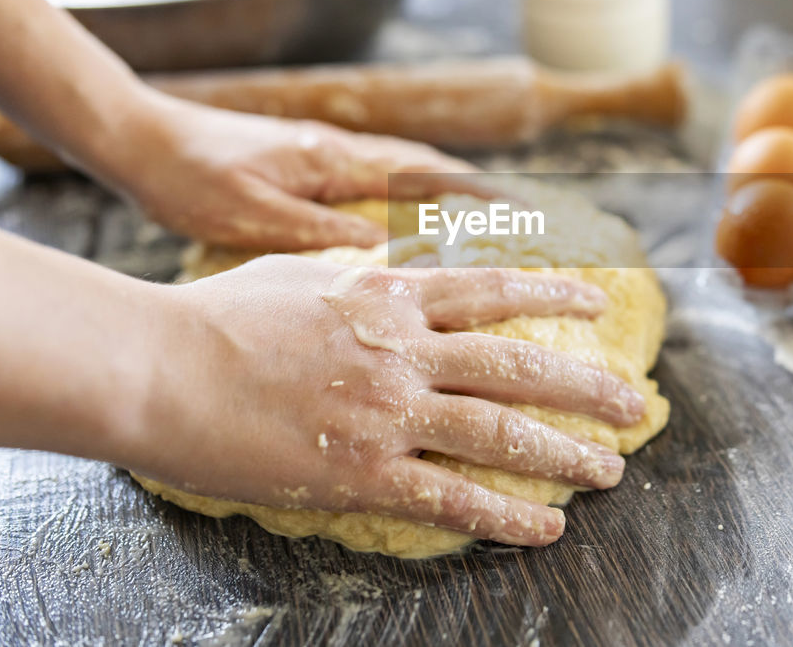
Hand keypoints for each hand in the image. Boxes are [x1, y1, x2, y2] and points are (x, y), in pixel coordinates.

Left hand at [102, 93, 492, 249]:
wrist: (138, 139)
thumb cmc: (188, 178)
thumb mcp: (252, 215)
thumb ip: (319, 235)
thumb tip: (386, 258)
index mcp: (333, 160)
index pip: (426, 173)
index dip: (480, 194)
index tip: (530, 211)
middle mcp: (340, 151)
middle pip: (429, 166)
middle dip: (481, 191)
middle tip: (531, 217)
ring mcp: (326, 155)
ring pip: (406, 170)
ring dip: (451, 192)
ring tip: (491, 224)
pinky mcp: (308, 166)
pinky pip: (378, 180)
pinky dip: (412, 195)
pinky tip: (415, 224)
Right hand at [131, 256, 644, 546]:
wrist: (158, 366)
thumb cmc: (218, 316)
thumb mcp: (300, 272)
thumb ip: (358, 272)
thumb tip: (391, 262)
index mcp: (388, 294)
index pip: (491, 289)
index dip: (552, 293)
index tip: (598, 302)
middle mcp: (403, 349)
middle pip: (516, 363)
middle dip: (585, 384)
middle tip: (633, 402)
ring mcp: (387, 412)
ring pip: (499, 431)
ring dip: (564, 452)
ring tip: (611, 470)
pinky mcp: (362, 472)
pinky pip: (451, 498)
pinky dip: (504, 516)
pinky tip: (546, 529)